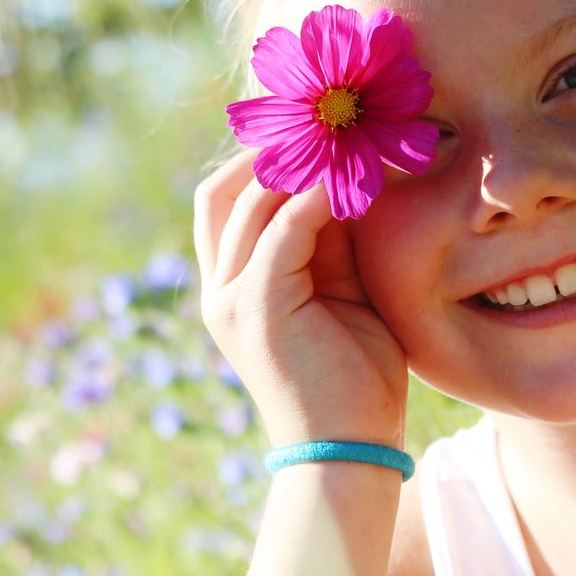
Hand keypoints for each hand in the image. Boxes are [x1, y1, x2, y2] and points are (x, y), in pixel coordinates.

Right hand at [193, 151, 407, 448]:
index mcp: (234, 288)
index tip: (316, 131)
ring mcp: (230, 297)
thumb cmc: (355, 381)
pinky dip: (314, 199)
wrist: (348, 451)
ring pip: (248, 202)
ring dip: (297, 167)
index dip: (262, 161)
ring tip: (345, 141)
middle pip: (219, 191)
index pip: (227, 203)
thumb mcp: (344, 294)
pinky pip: (280, 231)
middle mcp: (220, 288)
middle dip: (268, 151)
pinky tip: (350, 181)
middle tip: (325, 124)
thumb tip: (347, 177)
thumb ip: (333, 242)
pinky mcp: (255, 305)